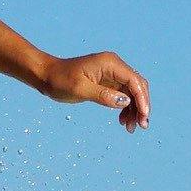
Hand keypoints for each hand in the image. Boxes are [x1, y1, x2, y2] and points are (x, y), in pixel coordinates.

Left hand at [33, 50, 150, 130]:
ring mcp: (111, 73)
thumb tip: (125, 101)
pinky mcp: (107, 81)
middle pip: (137, 86)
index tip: (143, 117)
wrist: (47, 75)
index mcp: (110, 63)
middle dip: (141, 106)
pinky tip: (122, 120)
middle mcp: (114, 65)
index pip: (134, 81)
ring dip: (134, 109)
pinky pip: (123, 94)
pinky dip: (125, 108)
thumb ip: (103, 95)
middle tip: (141, 125)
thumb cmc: (60, 80)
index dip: (142, 99)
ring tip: (130, 127)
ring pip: (132, 92)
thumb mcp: (80, 89)